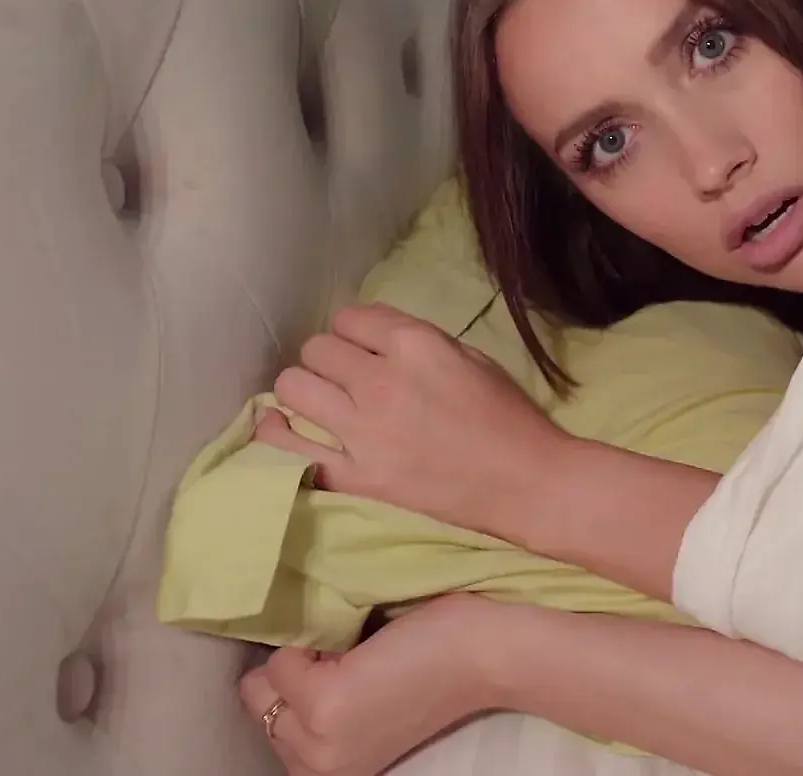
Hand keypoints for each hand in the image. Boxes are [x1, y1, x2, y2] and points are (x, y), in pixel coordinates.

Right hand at [238, 593, 510, 775]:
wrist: (487, 656)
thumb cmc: (437, 665)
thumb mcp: (365, 707)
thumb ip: (320, 705)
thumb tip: (273, 663)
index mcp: (328, 769)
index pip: (271, 724)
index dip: (303, 684)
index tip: (344, 672)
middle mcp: (318, 768)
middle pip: (259, 706)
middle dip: (296, 673)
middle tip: (352, 661)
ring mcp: (320, 740)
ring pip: (262, 684)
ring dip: (302, 656)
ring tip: (357, 654)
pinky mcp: (324, 704)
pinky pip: (281, 660)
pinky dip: (312, 640)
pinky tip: (362, 645)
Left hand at [254, 302, 572, 537]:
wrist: (527, 485)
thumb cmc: (509, 418)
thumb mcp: (471, 358)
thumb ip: (417, 342)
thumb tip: (373, 339)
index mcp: (415, 345)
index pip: (350, 317)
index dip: (356, 331)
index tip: (365, 348)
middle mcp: (381, 381)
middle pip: (317, 349)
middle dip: (331, 359)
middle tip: (347, 378)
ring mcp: (362, 431)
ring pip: (293, 387)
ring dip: (305, 389)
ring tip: (321, 402)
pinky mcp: (354, 476)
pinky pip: (286, 447)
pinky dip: (275, 433)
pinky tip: (280, 426)